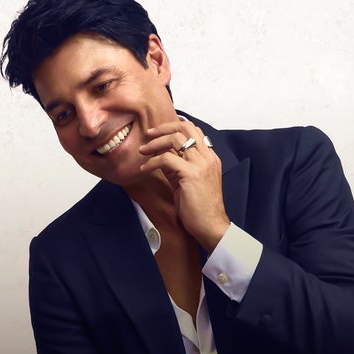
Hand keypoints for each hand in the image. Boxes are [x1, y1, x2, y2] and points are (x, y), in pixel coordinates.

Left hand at [138, 120, 229, 250]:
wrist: (210, 226)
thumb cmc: (200, 208)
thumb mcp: (188, 182)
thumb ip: (178, 166)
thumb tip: (162, 156)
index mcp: (210, 158)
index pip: (194, 130)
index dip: (174, 127)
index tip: (158, 133)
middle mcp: (207, 157)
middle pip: (185, 127)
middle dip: (164, 128)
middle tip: (148, 134)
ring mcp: (200, 164)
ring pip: (175, 139)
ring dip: (155, 143)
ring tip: (143, 151)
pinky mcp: (191, 174)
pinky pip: (166, 159)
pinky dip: (152, 162)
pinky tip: (145, 169)